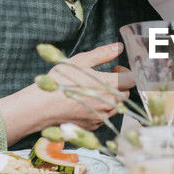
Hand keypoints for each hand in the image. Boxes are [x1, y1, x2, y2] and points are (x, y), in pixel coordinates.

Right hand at [0, 44, 135, 143]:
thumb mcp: (80, 62)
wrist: (42, 107)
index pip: (131, 79)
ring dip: (110, 98)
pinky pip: (104, 116)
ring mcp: (102, 116)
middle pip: (125, 94)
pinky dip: (100, 109)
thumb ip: (102, 54)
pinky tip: (86, 102)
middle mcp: (109, 103)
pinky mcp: (94, 126)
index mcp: (109, 85)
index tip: (116, 68)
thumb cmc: (59, 81)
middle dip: (119, 85)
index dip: (126, 72)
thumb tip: (118, 47)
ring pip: (116, 106)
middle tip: (106, 78)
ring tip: (94, 90)